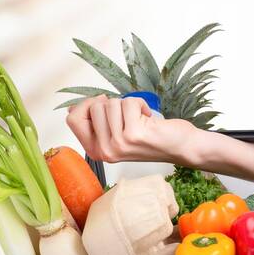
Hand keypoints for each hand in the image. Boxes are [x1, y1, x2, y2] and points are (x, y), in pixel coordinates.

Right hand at [65, 95, 197, 164]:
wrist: (181, 146)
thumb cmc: (152, 136)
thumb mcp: (117, 131)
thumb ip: (95, 122)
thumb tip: (72, 110)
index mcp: (96, 151)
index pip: (72, 119)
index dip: (87, 105)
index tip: (104, 106)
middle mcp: (104, 151)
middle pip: (93, 107)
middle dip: (113, 104)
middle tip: (128, 117)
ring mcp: (117, 144)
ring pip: (110, 103)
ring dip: (128, 104)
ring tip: (139, 119)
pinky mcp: (132, 135)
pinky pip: (128, 102)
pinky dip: (141, 104)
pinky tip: (148, 118)